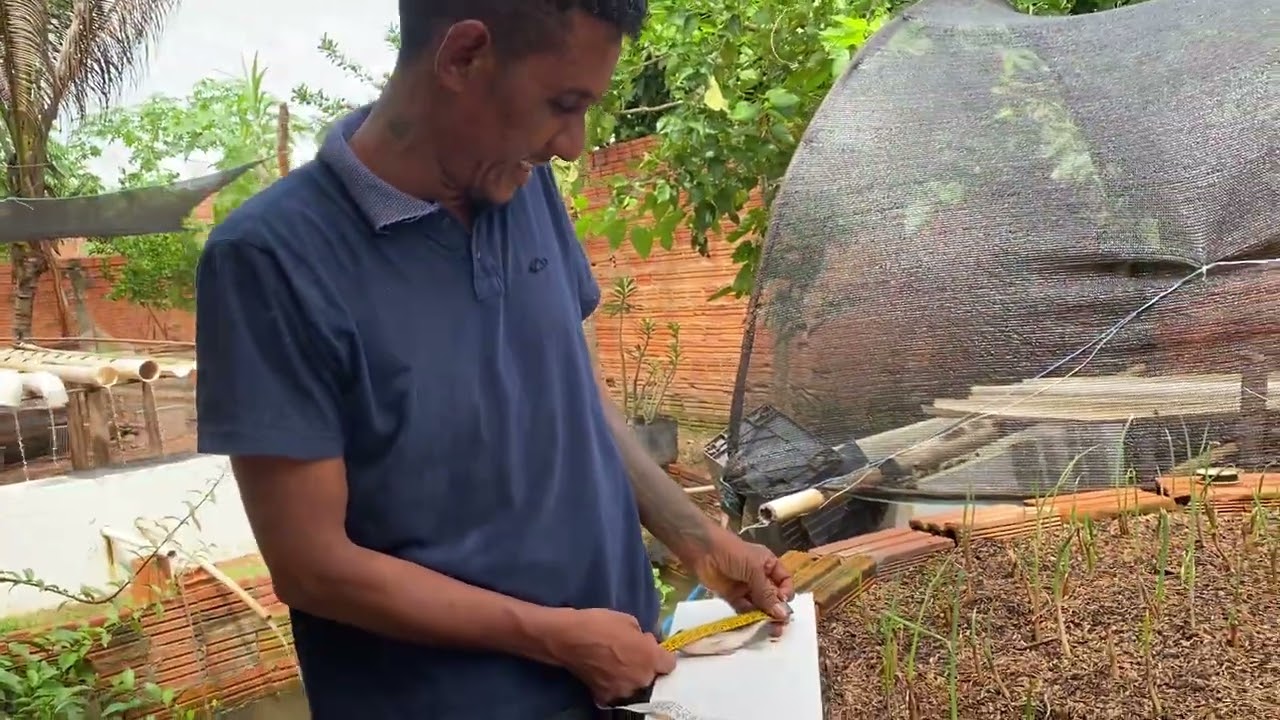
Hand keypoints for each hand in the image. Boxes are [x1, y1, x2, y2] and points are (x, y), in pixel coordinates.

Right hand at [544, 607, 675, 704]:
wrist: (569, 638)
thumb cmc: (600, 624)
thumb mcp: (629, 620)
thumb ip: (643, 637)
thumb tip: (646, 643)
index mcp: (650, 658)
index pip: (669, 664)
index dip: (662, 656)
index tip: (654, 650)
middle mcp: (641, 679)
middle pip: (653, 676)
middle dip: (646, 666)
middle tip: (632, 654)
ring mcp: (623, 691)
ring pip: (636, 686)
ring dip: (631, 677)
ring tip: (617, 664)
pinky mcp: (606, 697)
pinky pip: (617, 692)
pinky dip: (614, 684)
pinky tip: (606, 673)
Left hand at [692, 530, 794, 627]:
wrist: (701, 550)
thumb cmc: (733, 553)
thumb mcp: (754, 569)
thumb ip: (767, 593)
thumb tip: (783, 614)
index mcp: (768, 565)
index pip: (784, 582)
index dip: (786, 593)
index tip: (783, 603)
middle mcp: (759, 577)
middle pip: (773, 597)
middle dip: (777, 610)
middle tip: (780, 626)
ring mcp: (745, 587)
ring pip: (759, 605)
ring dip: (764, 617)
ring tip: (770, 631)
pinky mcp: (732, 597)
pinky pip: (744, 610)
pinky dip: (748, 618)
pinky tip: (753, 625)